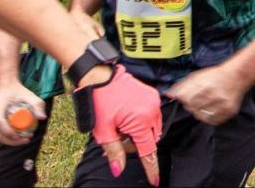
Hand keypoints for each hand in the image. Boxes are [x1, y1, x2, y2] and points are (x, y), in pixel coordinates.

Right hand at [0, 82, 47, 146]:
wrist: (4, 86)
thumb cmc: (17, 91)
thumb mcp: (29, 95)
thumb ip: (37, 104)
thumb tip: (42, 118)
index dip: (9, 132)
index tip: (22, 136)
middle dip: (11, 141)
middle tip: (26, 140)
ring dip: (8, 141)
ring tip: (23, 139)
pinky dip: (4, 138)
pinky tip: (15, 137)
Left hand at [83, 65, 162, 185]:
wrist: (99, 76)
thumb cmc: (99, 101)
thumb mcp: (103, 131)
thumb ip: (114, 152)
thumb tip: (118, 169)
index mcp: (141, 121)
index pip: (148, 151)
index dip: (150, 168)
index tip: (155, 181)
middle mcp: (152, 111)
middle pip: (149, 140)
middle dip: (135, 144)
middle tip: (117, 137)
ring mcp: (154, 101)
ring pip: (151, 129)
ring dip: (139, 132)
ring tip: (121, 125)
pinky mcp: (153, 95)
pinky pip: (152, 116)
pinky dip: (142, 121)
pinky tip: (127, 116)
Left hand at [168, 65, 247, 125]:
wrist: (236, 76)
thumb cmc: (215, 75)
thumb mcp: (197, 76)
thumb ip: (182, 85)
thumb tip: (169, 94)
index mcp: (204, 84)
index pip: (185, 99)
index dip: (185, 98)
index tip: (189, 95)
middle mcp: (213, 95)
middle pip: (192, 108)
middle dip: (192, 104)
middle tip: (199, 99)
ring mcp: (222, 104)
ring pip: (201, 116)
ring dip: (199, 111)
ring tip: (205, 103)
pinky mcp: (228, 111)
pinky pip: (212, 121)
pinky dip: (209, 117)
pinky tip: (212, 108)